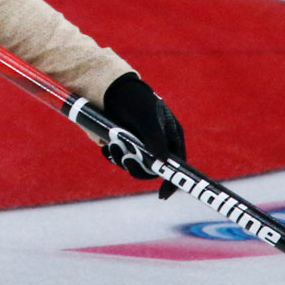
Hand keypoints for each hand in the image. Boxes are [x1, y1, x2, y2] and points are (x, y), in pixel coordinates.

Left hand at [101, 74, 186, 198]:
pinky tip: (106, 146)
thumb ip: (155, 139)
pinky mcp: (125, 144)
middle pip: (153, 169)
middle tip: (126, 158)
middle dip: (138, 167)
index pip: (178, 163)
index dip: (172, 180)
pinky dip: (113, 156)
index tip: (162, 195)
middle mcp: (158, 143)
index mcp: (171, 135)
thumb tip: (164, 161)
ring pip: (134, 165)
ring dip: (122, 160)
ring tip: (112, 144)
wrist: (111, 89)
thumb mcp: (146, 118)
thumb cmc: (134, 100)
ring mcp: (140, 144)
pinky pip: (121, 159)